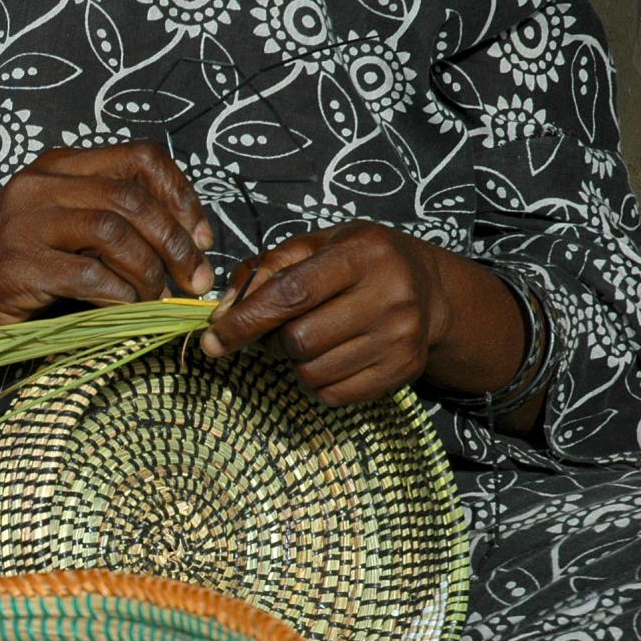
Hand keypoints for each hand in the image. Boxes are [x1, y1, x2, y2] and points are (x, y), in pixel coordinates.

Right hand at [0, 141, 217, 333]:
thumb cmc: (5, 264)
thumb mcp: (55, 224)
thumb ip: (106, 219)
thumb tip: (187, 243)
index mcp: (57, 165)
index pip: (139, 157)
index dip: (182, 194)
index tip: (202, 236)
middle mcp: (39, 184)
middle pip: (132, 196)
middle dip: (177, 241)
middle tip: (196, 277)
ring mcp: (22, 223)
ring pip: (113, 230)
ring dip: (150, 269)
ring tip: (157, 296)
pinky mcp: (13, 265)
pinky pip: (86, 274)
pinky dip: (118, 293)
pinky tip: (126, 306)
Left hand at [201, 220, 469, 405]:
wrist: (428, 290)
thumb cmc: (356, 263)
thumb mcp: (316, 246)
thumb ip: (265, 269)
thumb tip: (223, 313)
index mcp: (363, 254)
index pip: (292, 294)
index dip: (245, 321)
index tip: (213, 340)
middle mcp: (390, 295)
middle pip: (299, 341)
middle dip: (272, 341)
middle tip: (278, 330)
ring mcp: (401, 336)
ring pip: (312, 372)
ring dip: (294, 363)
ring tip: (310, 339)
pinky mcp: (403, 370)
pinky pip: (333, 394)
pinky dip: (316, 382)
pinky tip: (331, 357)